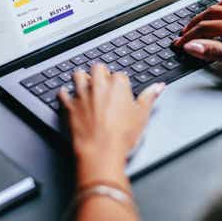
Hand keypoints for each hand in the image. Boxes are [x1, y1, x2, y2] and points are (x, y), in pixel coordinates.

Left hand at [59, 64, 163, 185]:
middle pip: (98, 68)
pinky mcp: (70, 106)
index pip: (120, 74)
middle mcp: (98, 85)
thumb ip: (150, 97)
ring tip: (87, 87)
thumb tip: (158, 86)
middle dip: (100, 74)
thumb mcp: (142, 116)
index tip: (121, 92)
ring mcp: (82, 94)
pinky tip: (68, 96)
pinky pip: (63, 93)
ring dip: (82, 79)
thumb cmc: (122, 136)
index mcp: (118, 84)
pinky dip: (65, 94)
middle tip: (104, 87)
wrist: (101, 152)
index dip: (121, 84)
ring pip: (78, 75)